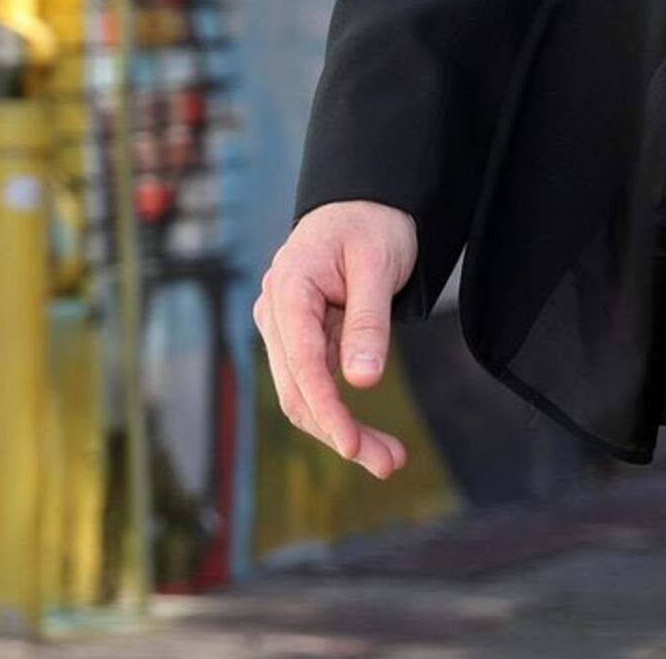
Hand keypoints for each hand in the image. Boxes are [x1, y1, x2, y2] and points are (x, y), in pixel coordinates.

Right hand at [253, 200, 419, 477]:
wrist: (365, 203)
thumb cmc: (372, 224)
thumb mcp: (379, 265)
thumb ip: (368, 322)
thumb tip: (361, 382)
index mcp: (289, 287)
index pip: (303, 361)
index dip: (327, 409)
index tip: (351, 446)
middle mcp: (275, 311)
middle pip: (298, 389)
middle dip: (339, 431)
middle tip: (389, 464)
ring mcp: (284, 326)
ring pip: (303, 394)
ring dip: (339, 429)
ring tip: (389, 459)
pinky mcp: (299, 338)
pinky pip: (314, 383)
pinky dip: (340, 411)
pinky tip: (369, 436)